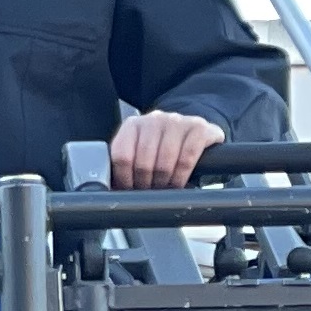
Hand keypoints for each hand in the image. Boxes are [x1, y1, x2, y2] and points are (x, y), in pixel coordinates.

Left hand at [110, 109, 225, 189]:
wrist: (193, 130)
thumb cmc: (161, 146)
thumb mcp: (139, 150)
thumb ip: (125, 163)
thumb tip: (112, 190)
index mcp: (133, 125)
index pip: (121, 155)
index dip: (124, 178)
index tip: (128, 189)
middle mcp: (154, 119)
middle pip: (143, 161)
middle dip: (144, 182)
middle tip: (148, 191)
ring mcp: (177, 121)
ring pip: (164, 161)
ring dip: (163, 181)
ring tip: (162, 188)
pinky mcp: (199, 127)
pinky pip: (187, 157)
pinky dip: (181, 175)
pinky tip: (178, 182)